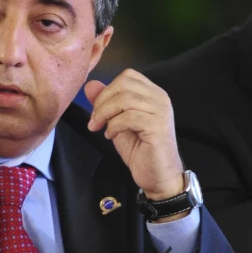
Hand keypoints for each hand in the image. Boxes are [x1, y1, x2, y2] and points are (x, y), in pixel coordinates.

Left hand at [85, 69, 182, 200]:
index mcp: (152, 93)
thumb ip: (106, 103)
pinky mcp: (158, 126)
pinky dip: (114, 125)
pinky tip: (111, 136)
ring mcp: (161, 111)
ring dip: (106, 114)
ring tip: (101, 129)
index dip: (107, 90)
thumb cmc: (140, 150)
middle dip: (103, 101)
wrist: (158, 176)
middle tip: (94, 121)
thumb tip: (90, 85)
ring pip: (125, 99)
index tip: (96, 111)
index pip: (127, 76)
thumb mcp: (117, 123)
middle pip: (124, 84)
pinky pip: (129, 117)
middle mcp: (160, 98)